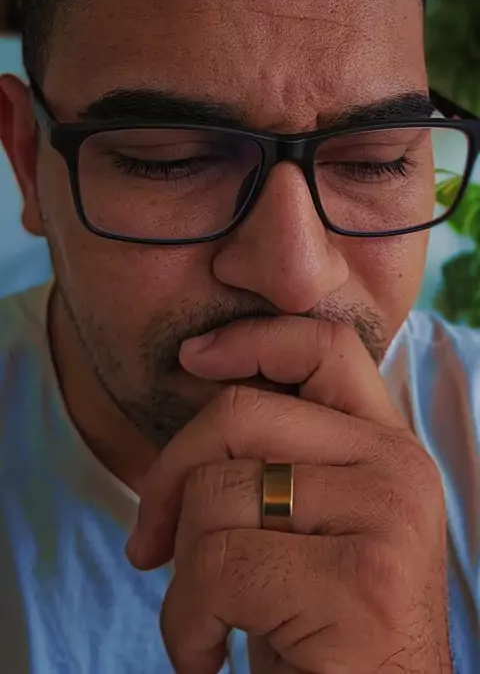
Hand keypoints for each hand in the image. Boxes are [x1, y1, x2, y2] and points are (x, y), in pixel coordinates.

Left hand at [126, 318, 452, 673]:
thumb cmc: (324, 632)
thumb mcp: (312, 528)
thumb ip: (283, 458)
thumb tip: (197, 382)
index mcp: (388, 450)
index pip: (325, 345)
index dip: (251, 337)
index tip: (191, 357)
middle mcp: (397, 471)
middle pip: (241, 413)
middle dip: (169, 476)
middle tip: (149, 545)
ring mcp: (385, 520)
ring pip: (217, 493)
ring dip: (180, 572)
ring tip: (204, 619)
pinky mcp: (358, 584)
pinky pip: (217, 566)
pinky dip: (186, 623)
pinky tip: (211, 655)